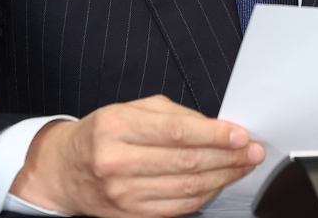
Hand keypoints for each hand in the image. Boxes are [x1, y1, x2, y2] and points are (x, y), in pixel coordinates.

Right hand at [9, 94, 264, 217]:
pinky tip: (219, 183)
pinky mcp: (129, 216)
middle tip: (251, 151)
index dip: (213, 135)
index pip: (175, 132)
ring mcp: (122, 195)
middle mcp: (116, 162)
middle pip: (185, 163)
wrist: (65, 170)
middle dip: (226, 157)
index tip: (240, 134)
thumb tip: (216, 127)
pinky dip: (204, 197)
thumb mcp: (131, 109)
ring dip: (222, 178)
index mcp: (116, 127)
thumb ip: (172, 115)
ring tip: (242, 166)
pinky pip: (177, 209)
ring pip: (185, 190)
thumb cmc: (103, 133)